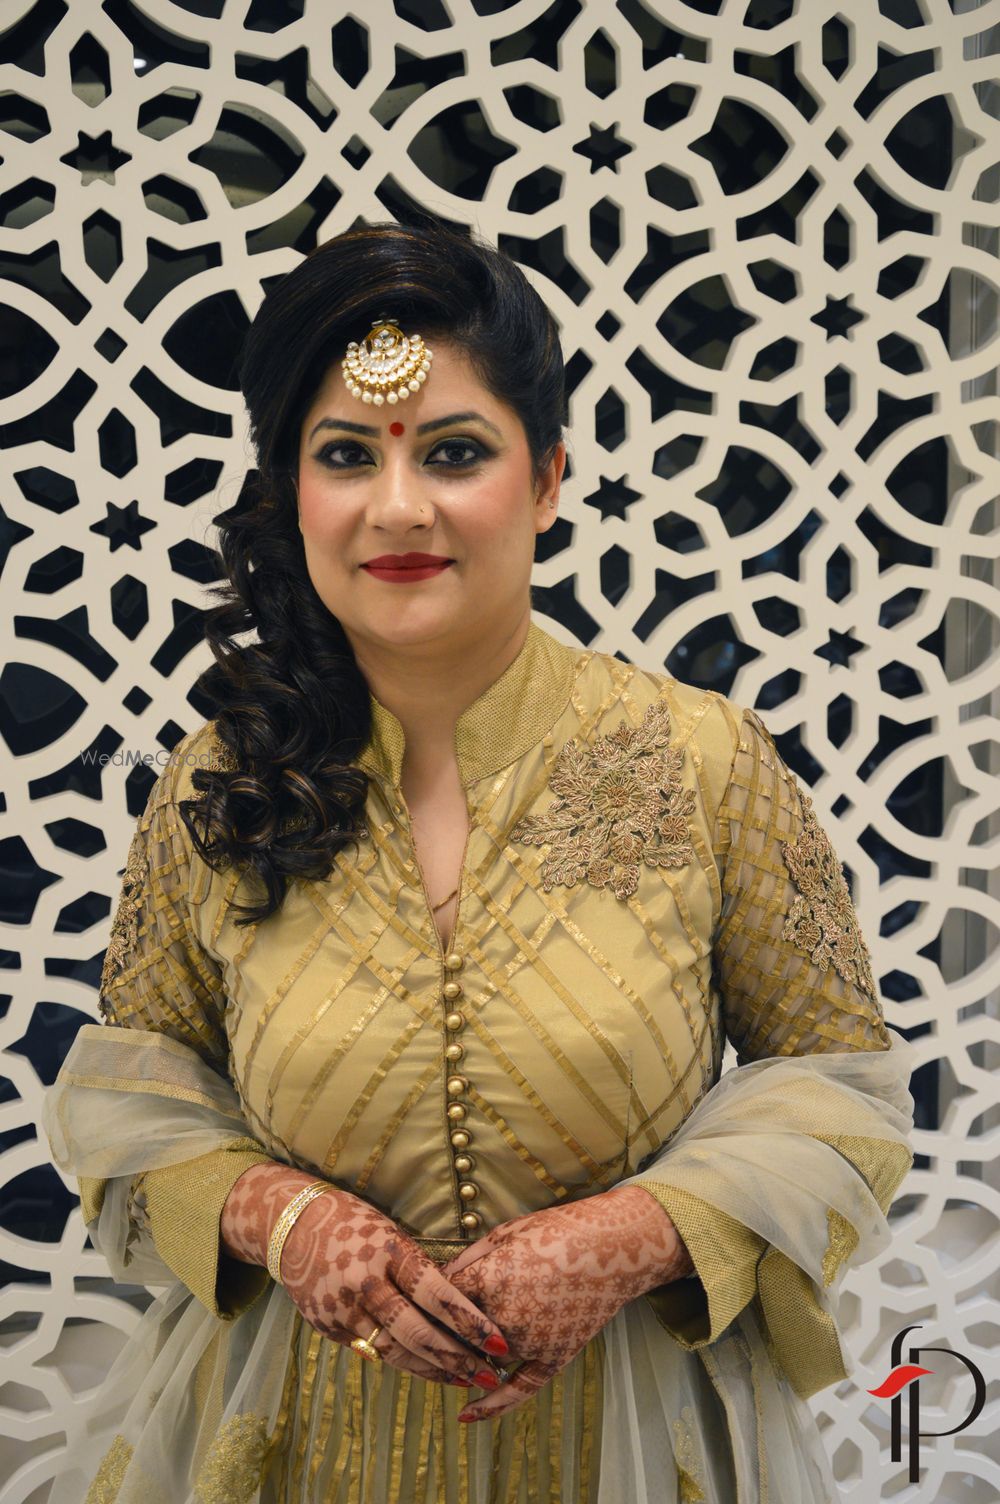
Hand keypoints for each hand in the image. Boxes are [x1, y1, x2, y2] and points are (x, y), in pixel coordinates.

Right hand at [221, 1163, 509, 1390]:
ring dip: (435, 1370)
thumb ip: (415, 1269)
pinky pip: (373, 1350)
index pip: (436, 1293)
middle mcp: (366, 1283)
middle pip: (418, 1331)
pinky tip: (428, 1369)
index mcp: (387, 1251)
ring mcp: (344, 1309)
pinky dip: (403, 1360)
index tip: (499, 1341)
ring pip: (396, 1351)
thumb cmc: (354, 1223)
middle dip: (459, 1358)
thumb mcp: (389, 1232)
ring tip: (466, 1380)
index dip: (470, 1321)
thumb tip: (451, 1308)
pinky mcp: (330, 1327)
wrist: (291, 1226)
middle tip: (491, 1375)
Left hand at [440, 1185, 692, 1422]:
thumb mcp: (504, 1233)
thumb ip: (467, 1260)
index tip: (413, 1299)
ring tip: (440, 1354)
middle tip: (420, 1327)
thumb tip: (435, 1280)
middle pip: (453, 1335)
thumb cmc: (556, 1229)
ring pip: (480, 1360)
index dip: (422, 1299)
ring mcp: (531, 1341)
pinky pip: (518, 1390)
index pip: (437, 1300)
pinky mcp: (554, 1357)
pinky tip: (467, 1415)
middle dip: (435, 1331)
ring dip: (461, 1358)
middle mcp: (504, 1316)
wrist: (614, 1246)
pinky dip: (492, 1406)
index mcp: (488, 1279)